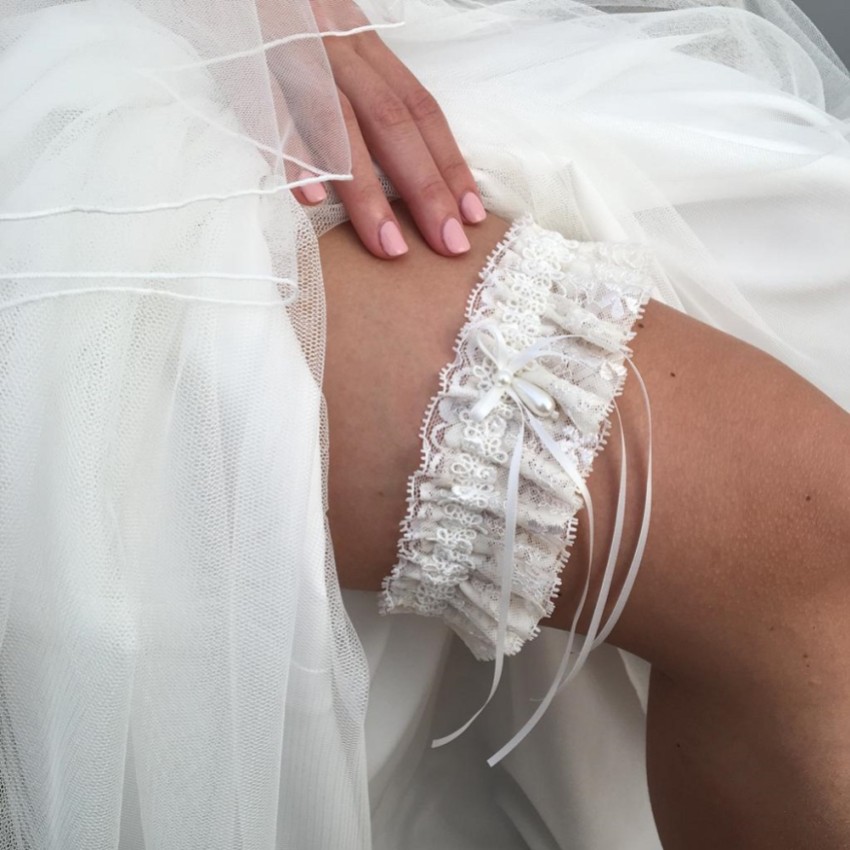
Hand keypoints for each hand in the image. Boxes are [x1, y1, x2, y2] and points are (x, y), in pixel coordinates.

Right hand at [293, 27, 485, 258]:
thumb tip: (411, 169)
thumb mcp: (340, 50)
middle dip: (424, 189)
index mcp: (365, 52)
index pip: (420, 110)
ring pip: (339, 123)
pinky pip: (273, 114)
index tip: (470, 216)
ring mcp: (296, 58)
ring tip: (388, 245)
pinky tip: (313, 199)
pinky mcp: (250, 65)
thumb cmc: (290, 28)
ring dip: (367, 191)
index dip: (449, 164)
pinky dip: (294, 156)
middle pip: (391, 122)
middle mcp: (338, 52)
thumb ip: (369, 97)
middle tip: (447, 243)